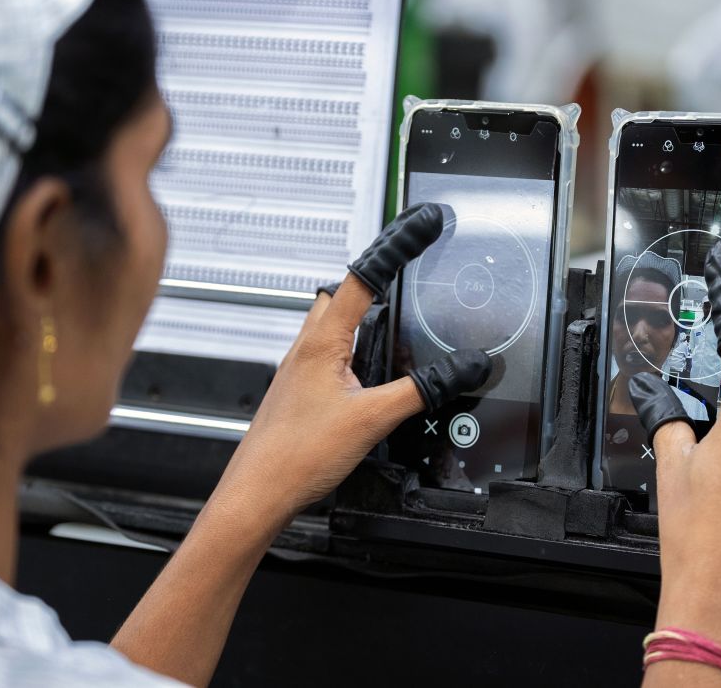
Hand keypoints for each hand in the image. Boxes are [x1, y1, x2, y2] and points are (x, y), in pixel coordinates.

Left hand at [215, 204, 490, 536]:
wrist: (259, 492)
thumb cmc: (295, 455)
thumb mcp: (374, 419)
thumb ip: (422, 389)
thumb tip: (461, 368)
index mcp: (321, 341)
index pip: (362, 277)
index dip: (394, 247)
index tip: (419, 228)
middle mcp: (306, 347)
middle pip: (341, 294)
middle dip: (373, 282)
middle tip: (406, 275)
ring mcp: (300, 368)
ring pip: (332, 324)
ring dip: (360, 318)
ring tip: (393, 328)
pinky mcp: (300, 390)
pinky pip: (328, 354)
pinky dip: (352, 351)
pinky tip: (367, 378)